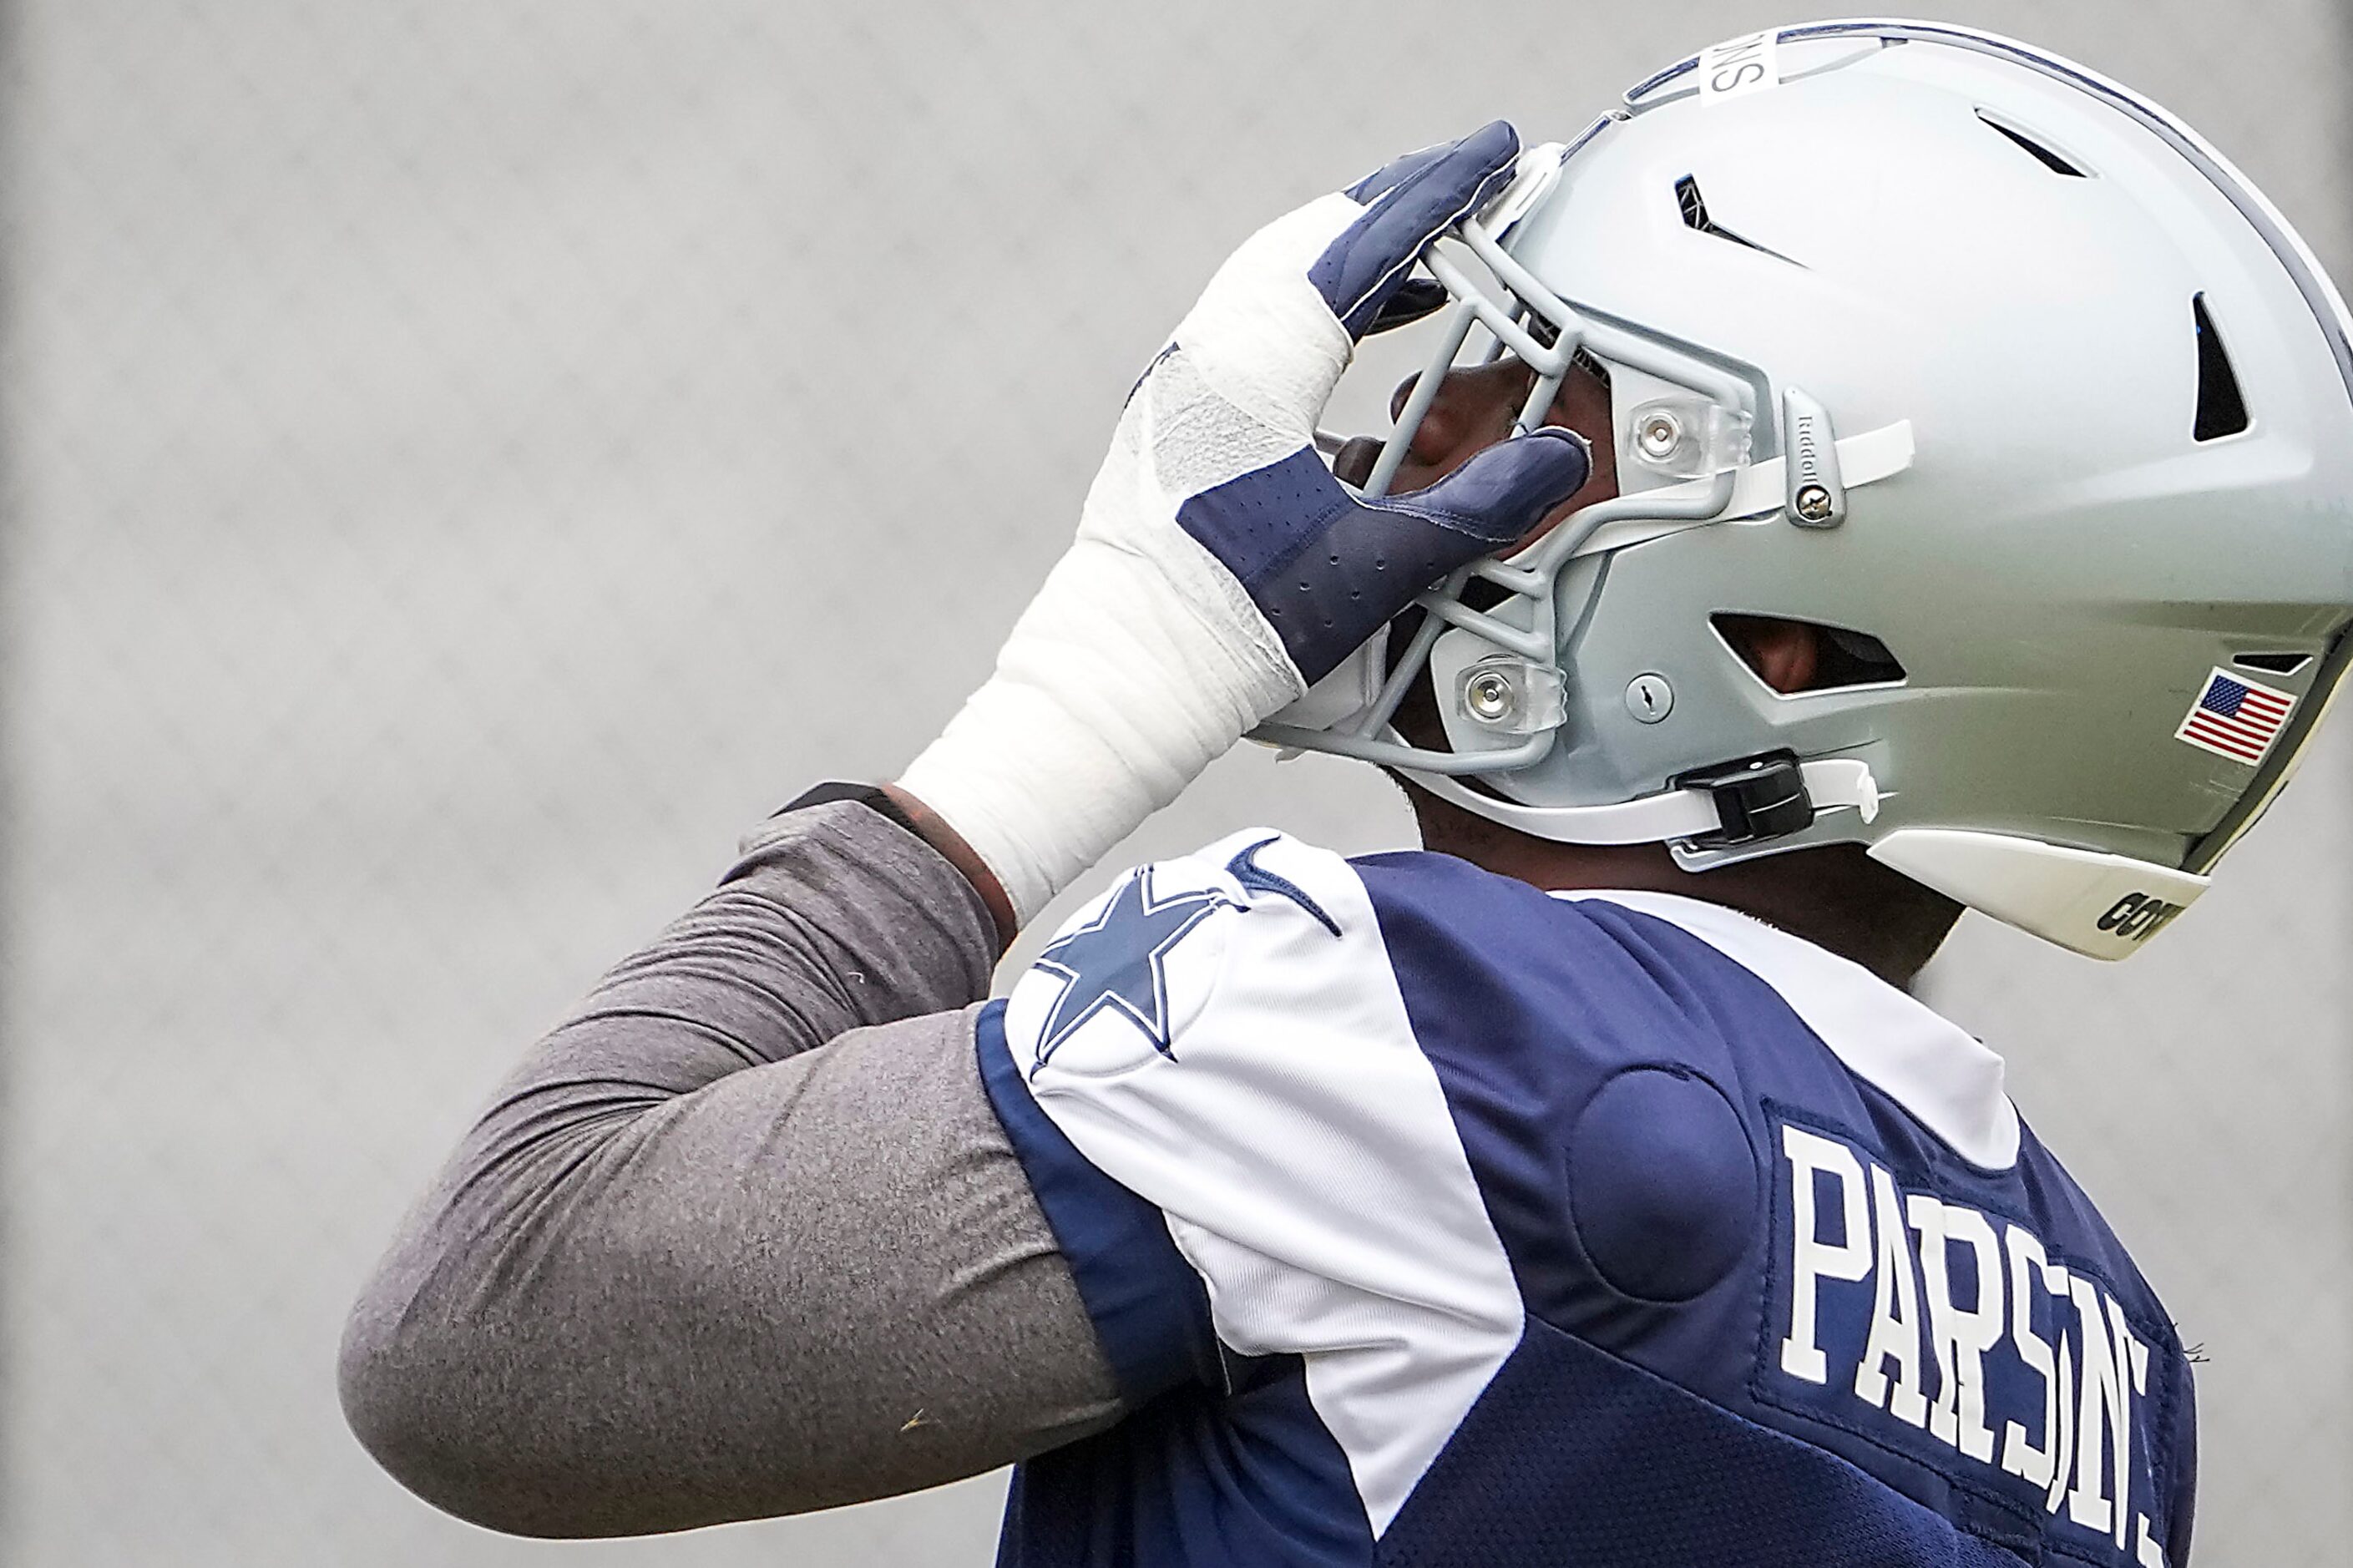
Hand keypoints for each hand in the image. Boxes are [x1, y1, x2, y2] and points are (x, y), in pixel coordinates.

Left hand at [899, 124, 1590, 925]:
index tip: (1494, 154)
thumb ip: (1477, 509)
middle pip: (1310, 241)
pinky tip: (1351, 345)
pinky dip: (1312, 308)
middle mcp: (1206, 360)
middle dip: (1394, 206)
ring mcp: (1179, 387)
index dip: (1436, 193)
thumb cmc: (1227, 630)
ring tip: (1427, 265)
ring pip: (1272, 278)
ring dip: (1351, 257)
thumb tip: (1560, 459)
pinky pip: (1249, 325)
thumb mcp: (1375, 570)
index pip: (1360, 246)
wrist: (1117, 682)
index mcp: (1252, 373)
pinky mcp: (1171, 422)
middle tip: (1466, 188)